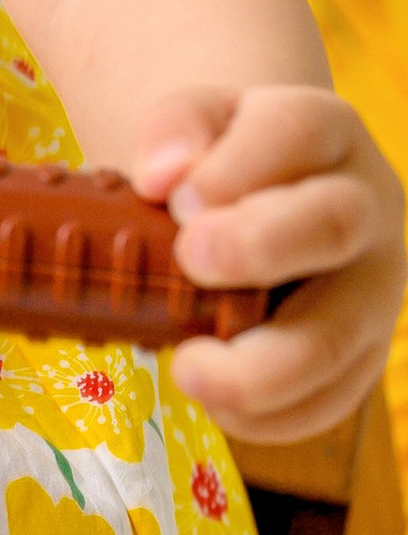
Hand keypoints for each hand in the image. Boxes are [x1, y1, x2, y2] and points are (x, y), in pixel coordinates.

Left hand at [137, 85, 404, 443]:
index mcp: (326, 132)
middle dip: (256, 248)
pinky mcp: (365, 353)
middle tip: (188, 261)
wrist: (270, 201)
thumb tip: (161, 176)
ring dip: (260, 365)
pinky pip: (333, 398)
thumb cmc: (225, 158)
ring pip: (339, 334)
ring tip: (187, 369)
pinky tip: (216, 403)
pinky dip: (272, 414)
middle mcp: (366, 207)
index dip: (237, 166)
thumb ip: (175, 129)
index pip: (297, 131)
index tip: (177, 200)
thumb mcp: (197, 119)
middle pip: (332, 225)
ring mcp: (374, 286)